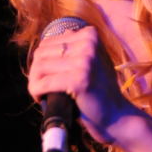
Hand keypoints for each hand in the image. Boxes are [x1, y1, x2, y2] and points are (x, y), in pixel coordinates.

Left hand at [28, 26, 137, 143]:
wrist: (117, 116)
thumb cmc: (101, 92)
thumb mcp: (93, 61)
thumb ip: (78, 48)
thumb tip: (59, 36)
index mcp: (90, 35)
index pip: (47, 43)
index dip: (42, 62)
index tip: (47, 77)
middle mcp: (88, 43)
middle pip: (41, 54)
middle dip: (36, 73)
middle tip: (41, 89)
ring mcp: (85, 61)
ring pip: (39, 67)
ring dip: (34, 83)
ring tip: (41, 94)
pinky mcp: (79, 79)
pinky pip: (44, 83)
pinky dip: (37, 92)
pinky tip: (42, 99)